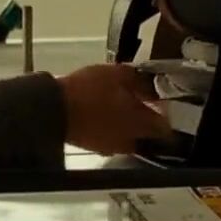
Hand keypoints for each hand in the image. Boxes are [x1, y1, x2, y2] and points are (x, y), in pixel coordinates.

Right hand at [56, 63, 173, 154]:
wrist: (54, 109)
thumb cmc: (88, 89)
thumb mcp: (117, 73)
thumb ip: (140, 81)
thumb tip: (152, 88)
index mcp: (140, 122)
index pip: (165, 127)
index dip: (166, 114)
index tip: (160, 102)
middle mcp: (129, 140)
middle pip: (148, 135)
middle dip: (147, 121)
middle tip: (139, 103)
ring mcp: (111, 147)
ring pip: (129, 137)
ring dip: (129, 125)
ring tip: (119, 107)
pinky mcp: (95, 148)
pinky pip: (112, 139)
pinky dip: (112, 129)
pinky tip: (103, 114)